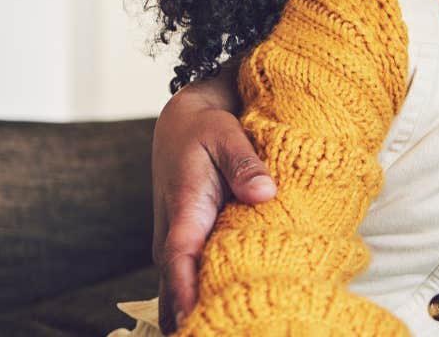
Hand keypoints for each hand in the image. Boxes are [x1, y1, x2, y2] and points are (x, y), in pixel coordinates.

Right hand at [151, 76, 274, 331]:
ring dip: (203, 316)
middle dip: (198, 321)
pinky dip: (206, 304)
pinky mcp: (189, 250)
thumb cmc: (205, 130)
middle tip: (234, 333)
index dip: (187, 296)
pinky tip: (235, 319)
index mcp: (184, 214)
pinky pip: (192, 286)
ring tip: (238, 330)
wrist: (182, 123)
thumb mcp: (227, 136)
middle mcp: (173, 240)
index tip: (199, 323)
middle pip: (177, 295)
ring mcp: (178, 249)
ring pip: (181, 296)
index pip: (179, 263)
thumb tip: (265, 192)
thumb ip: (244, 164)